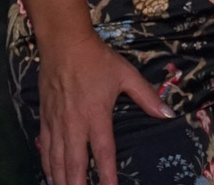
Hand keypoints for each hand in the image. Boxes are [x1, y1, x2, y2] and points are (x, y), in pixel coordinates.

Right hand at [34, 31, 172, 184]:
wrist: (64, 44)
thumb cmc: (97, 59)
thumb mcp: (126, 75)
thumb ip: (148, 97)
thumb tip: (168, 113)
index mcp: (96, 116)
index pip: (103, 153)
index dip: (107, 175)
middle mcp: (74, 124)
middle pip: (75, 164)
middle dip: (78, 184)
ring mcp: (57, 123)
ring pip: (56, 159)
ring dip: (61, 179)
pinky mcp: (45, 118)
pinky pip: (45, 148)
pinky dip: (47, 164)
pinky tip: (50, 175)